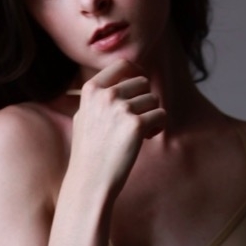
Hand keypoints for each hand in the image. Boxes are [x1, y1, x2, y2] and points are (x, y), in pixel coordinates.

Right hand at [68, 59, 165, 196]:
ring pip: (154, 99)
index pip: (123, 65)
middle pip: (142, 82)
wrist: (90, 180)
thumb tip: (124, 76)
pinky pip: (161, 115)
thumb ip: (100, 95)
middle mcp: (106, 95)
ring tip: (139, 133)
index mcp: (91, 89)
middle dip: (144, 100)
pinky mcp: (136, 125)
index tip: (141, 88)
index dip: (137, 74)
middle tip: (137, 120)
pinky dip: (158, 127)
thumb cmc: (89, 151)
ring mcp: (121, 109)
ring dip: (151, 115)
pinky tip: (145, 139)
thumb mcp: (84, 114)